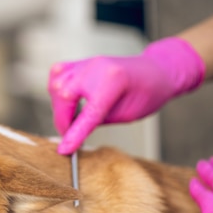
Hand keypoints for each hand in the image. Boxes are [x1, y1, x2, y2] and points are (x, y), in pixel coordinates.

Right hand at [48, 37, 204, 154]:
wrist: (156, 70)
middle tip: (70, 135)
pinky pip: (58, 74)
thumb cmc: (148, 92)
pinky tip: (65, 101)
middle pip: (64, 97)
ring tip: (71, 118)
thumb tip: (73, 131)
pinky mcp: (81, 62)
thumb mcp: (127, 114)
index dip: (74, 134)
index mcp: (113, 81)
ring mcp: (86, 63)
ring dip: (59, 107)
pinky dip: (56, 90)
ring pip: (57, 85)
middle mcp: (95, 68)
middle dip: (62, 120)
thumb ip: (98, 121)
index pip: (87, 114)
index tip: (64, 150)